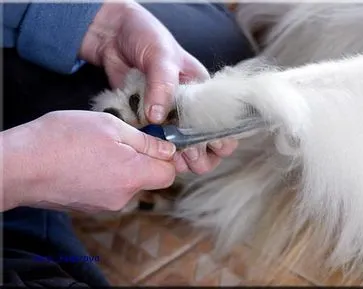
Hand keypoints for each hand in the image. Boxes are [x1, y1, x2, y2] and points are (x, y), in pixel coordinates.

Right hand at [1, 111, 176, 212]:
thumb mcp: (110, 126)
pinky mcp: (88, 206)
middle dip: (142, 159)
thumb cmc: (62, 139)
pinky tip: (85, 160)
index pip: (169, 174)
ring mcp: (104, 205)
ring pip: (127, 183)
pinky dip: (105, 175)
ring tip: (97, 148)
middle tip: (122, 138)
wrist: (18, 166)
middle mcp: (123, 197)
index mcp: (133, 176)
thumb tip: (168, 150)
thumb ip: (145, 141)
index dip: (167, 156)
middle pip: (148, 179)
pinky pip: (109, 189)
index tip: (155, 141)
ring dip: (121, 165)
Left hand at [79, 0, 237, 174]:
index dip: (221, 136)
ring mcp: (165, 115)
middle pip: (204, 139)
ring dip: (182, 158)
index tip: (215, 146)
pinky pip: (155, 141)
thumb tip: (157, 117)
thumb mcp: (161, 55)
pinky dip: (158, 152)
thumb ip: (163, 85)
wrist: (112, 34)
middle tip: (193, 157)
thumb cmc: (145, 36)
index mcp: (200, 89)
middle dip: (203, 153)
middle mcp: (186, 106)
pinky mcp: (145, 119)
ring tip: (178, 162)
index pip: (219, 120)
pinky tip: (159, 157)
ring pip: (181, 146)